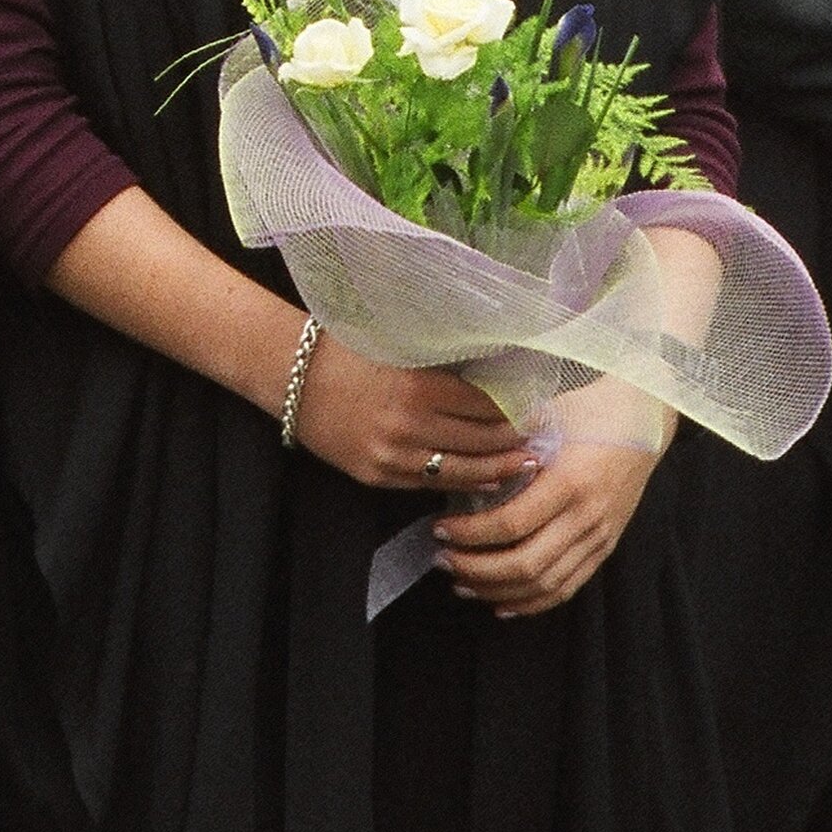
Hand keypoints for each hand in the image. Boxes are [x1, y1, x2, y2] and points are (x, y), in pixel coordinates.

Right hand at [287, 335, 532, 494]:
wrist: (289, 375)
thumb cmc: (346, 348)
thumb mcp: (398, 347)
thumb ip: (442, 364)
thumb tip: (496, 374)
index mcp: (418, 386)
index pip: (488, 407)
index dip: (519, 409)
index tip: (539, 407)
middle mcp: (408, 425)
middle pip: (484, 442)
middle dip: (517, 441)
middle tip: (542, 437)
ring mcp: (392, 456)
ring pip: (464, 472)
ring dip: (500, 469)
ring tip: (524, 463)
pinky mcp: (377, 475)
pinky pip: (431, 485)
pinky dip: (463, 482)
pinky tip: (484, 478)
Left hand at [437, 437, 660, 617]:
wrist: (641, 418)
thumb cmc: (584, 410)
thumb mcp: (543, 418)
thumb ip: (505, 443)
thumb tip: (457, 462)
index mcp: (568, 482)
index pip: (511, 524)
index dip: (471, 534)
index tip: (439, 528)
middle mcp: (586, 517)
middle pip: (526, 564)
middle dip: (477, 569)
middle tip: (442, 560)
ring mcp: (599, 537)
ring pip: (545, 584)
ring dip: (498, 589)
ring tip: (461, 582)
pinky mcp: (606, 548)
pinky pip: (568, 587)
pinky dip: (532, 603)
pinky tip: (501, 602)